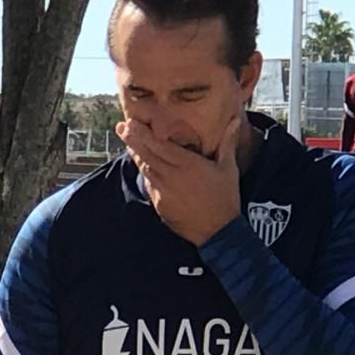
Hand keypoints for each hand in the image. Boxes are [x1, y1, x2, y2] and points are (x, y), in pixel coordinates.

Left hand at [116, 117, 243, 245]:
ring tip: (127, 141)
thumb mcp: (228, 169)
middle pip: (147, 155)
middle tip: (120, 127)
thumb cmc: (225, 198)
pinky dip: (144, 172)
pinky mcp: (159, 204)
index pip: (160, 146)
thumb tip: (234, 121)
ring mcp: (163, 191)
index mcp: (188, 165)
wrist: (217, 232)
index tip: (132, 122)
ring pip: (144, 169)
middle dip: (132, 140)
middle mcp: (171, 176)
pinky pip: (149, 184)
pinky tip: (141, 164)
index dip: (144, 134)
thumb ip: (227, 143)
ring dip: (135, 154)